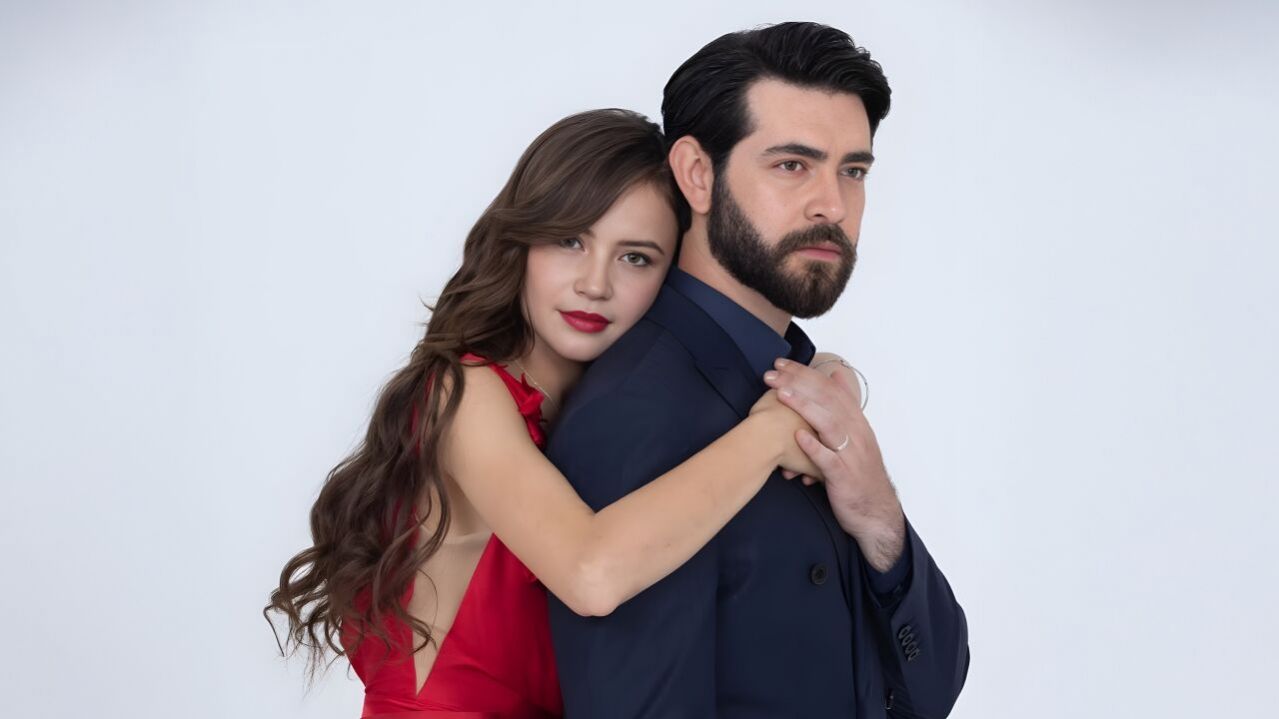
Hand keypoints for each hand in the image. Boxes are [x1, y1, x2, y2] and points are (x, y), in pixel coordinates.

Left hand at [763, 357, 904, 571]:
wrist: (875, 512)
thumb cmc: (859, 473)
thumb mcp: (856, 436)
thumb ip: (845, 407)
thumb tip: (837, 375)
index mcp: (857, 423)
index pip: (831, 389)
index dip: (807, 374)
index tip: (782, 364)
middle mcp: (856, 434)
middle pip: (828, 401)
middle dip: (800, 383)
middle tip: (773, 373)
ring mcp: (851, 455)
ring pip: (829, 425)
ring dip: (805, 408)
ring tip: (782, 395)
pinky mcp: (844, 477)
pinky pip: (829, 460)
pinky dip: (814, 447)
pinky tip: (798, 436)